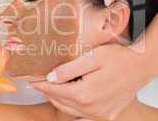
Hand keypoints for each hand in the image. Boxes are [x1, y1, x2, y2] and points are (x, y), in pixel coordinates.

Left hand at [30, 44, 157, 119]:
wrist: (141, 66)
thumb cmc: (119, 59)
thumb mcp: (92, 58)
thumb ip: (69, 69)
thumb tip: (51, 77)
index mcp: (85, 93)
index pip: (55, 91)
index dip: (41, 86)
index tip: (31, 82)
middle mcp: (92, 108)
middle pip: (61, 102)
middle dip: (48, 93)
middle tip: (39, 84)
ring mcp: (100, 114)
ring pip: (70, 111)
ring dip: (58, 101)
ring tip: (51, 90)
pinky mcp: (106, 114)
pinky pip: (83, 116)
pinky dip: (72, 109)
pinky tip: (70, 101)